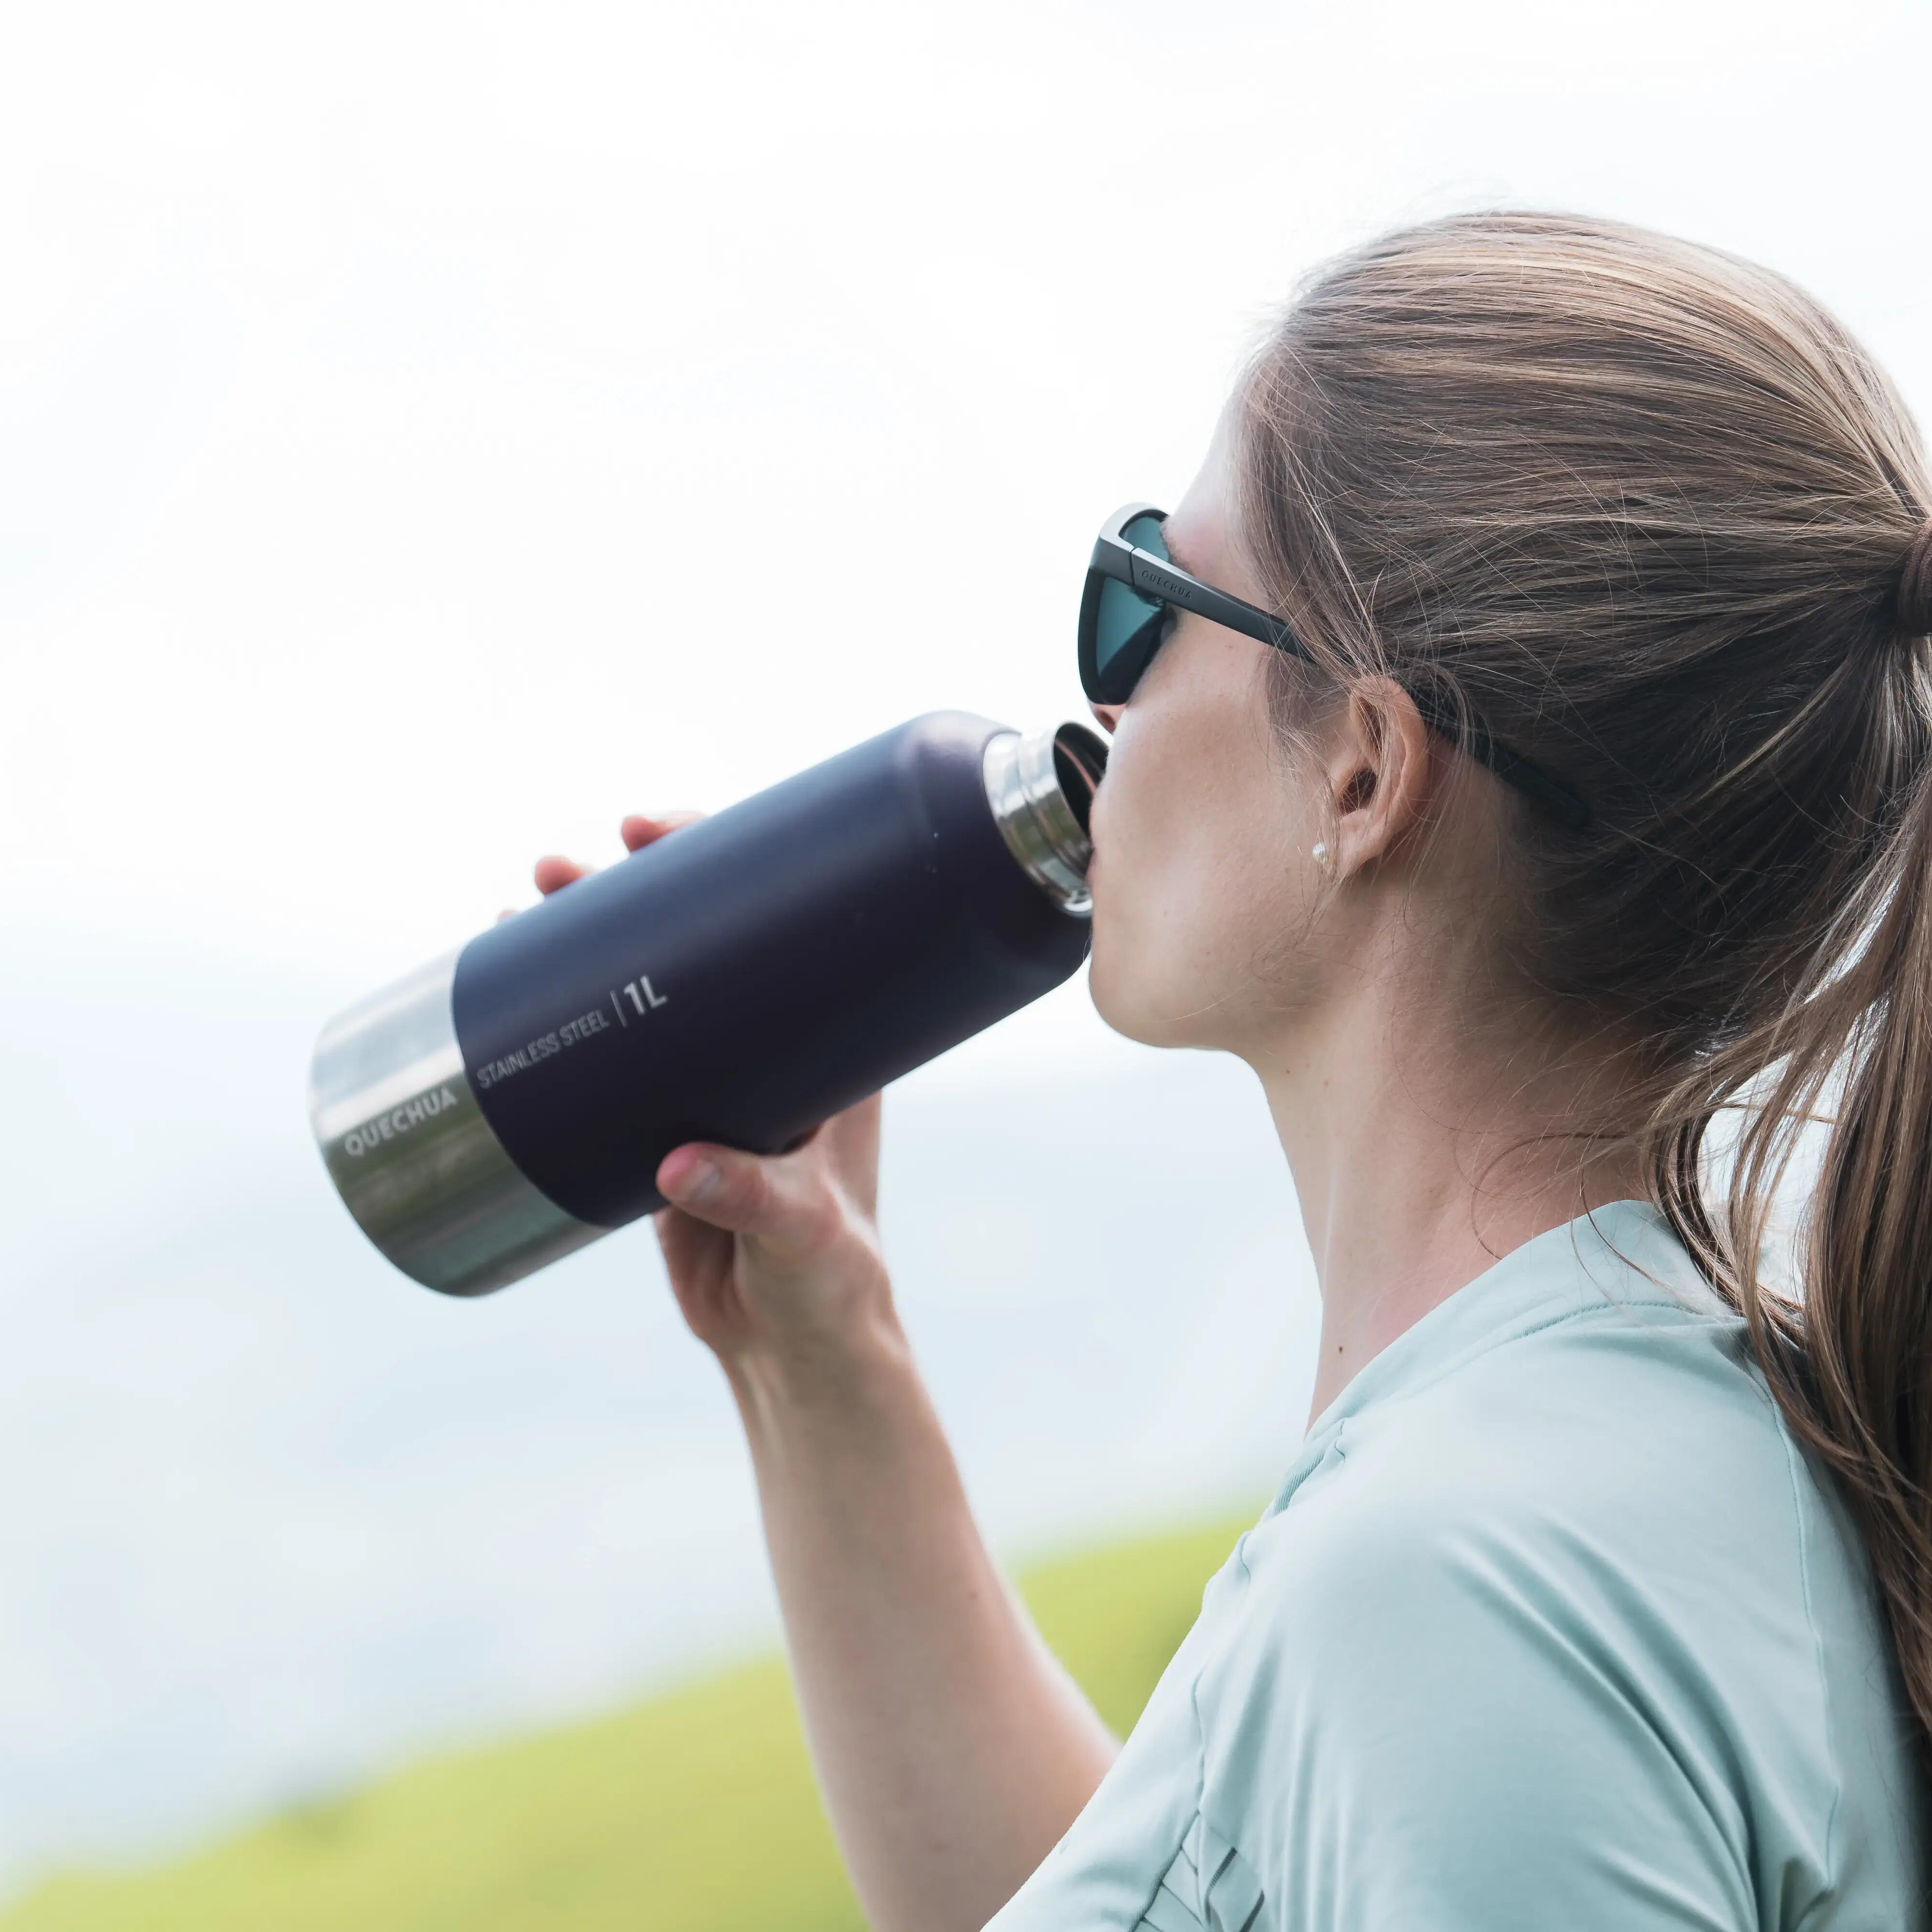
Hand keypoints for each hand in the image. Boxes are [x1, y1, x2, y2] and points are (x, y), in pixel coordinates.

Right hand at [529, 815, 894, 1384]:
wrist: (792, 1344)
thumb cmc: (829, 1278)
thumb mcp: (803, 1229)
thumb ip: (751, 1194)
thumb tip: (676, 1165)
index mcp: (830, 1040)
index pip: (778, 918)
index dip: (716, 858)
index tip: (650, 833)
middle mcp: (771, 1044)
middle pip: (696, 938)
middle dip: (625, 891)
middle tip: (561, 869)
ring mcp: (710, 1080)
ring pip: (645, 988)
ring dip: (584, 944)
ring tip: (517, 911)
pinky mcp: (662, 1124)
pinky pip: (612, 1053)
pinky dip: (566, 1018)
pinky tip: (514, 988)